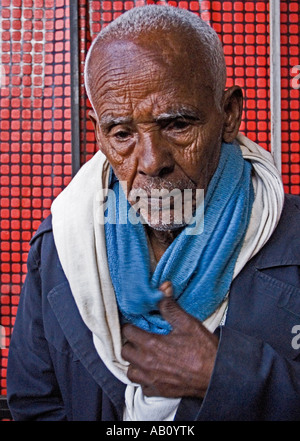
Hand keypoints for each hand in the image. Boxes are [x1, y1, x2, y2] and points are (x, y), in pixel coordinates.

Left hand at [121, 281, 218, 397]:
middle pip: (125, 351)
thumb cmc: (202, 349)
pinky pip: (143, 387)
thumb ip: (170, 306)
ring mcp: (152, 379)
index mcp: (151, 344)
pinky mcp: (159, 391)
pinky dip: (144, 379)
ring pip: (130, 371)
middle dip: (130, 343)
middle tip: (141, 338)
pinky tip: (153, 372)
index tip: (138, 324)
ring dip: (135, 362)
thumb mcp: (187, 322)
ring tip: (144, 355)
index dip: (131, 326)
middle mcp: (147, 363)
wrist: (216, 375)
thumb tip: (162, 288)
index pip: (127, 332)